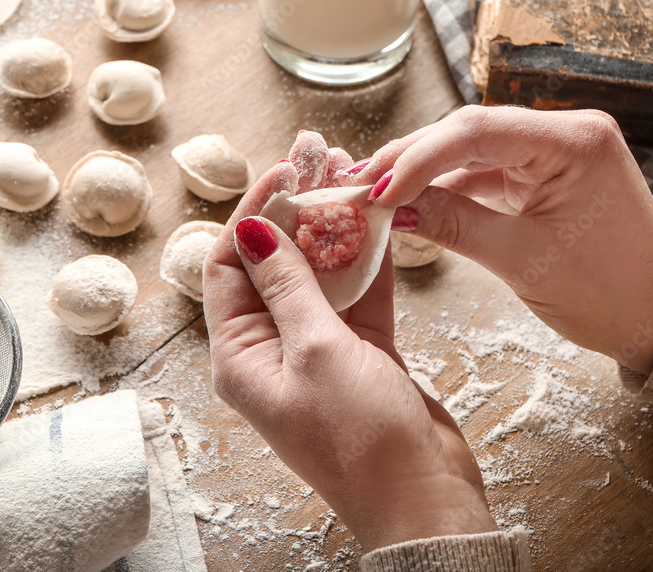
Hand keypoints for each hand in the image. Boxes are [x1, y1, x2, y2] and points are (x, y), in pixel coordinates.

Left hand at [203, 138, 497, 551]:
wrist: (423, 497)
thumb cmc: (360, 439)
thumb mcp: (316, 352)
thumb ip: (289, 287)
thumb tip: (252, 231)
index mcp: (241, 356)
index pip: (229, 267)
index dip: (252, 215)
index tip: (284, 171)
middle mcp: (273, 347)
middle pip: (275, 262)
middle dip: (295, 208)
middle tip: (318, 154)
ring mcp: (319, 347)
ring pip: (321, 271)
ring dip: (334, 225)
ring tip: (349, 171)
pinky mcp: (361, 350)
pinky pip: (358, 291)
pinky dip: (368, 256)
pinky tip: (378, 216)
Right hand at [346, 106, 652, 374]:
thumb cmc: (609, 294)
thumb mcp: (521, 260)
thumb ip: (453, 224)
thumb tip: (392, 208)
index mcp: (574, 141)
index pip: (475, 130)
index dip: (417, 158)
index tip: (376, 191)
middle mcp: (567, 132)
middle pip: (469, 132)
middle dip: (412, 160)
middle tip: (359, 185)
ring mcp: (557, 152)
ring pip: (472, 151)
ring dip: (426, 173)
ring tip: (376, 195)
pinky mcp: (547, 174)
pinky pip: (488, 172)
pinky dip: (450, 189)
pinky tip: (413, 202)